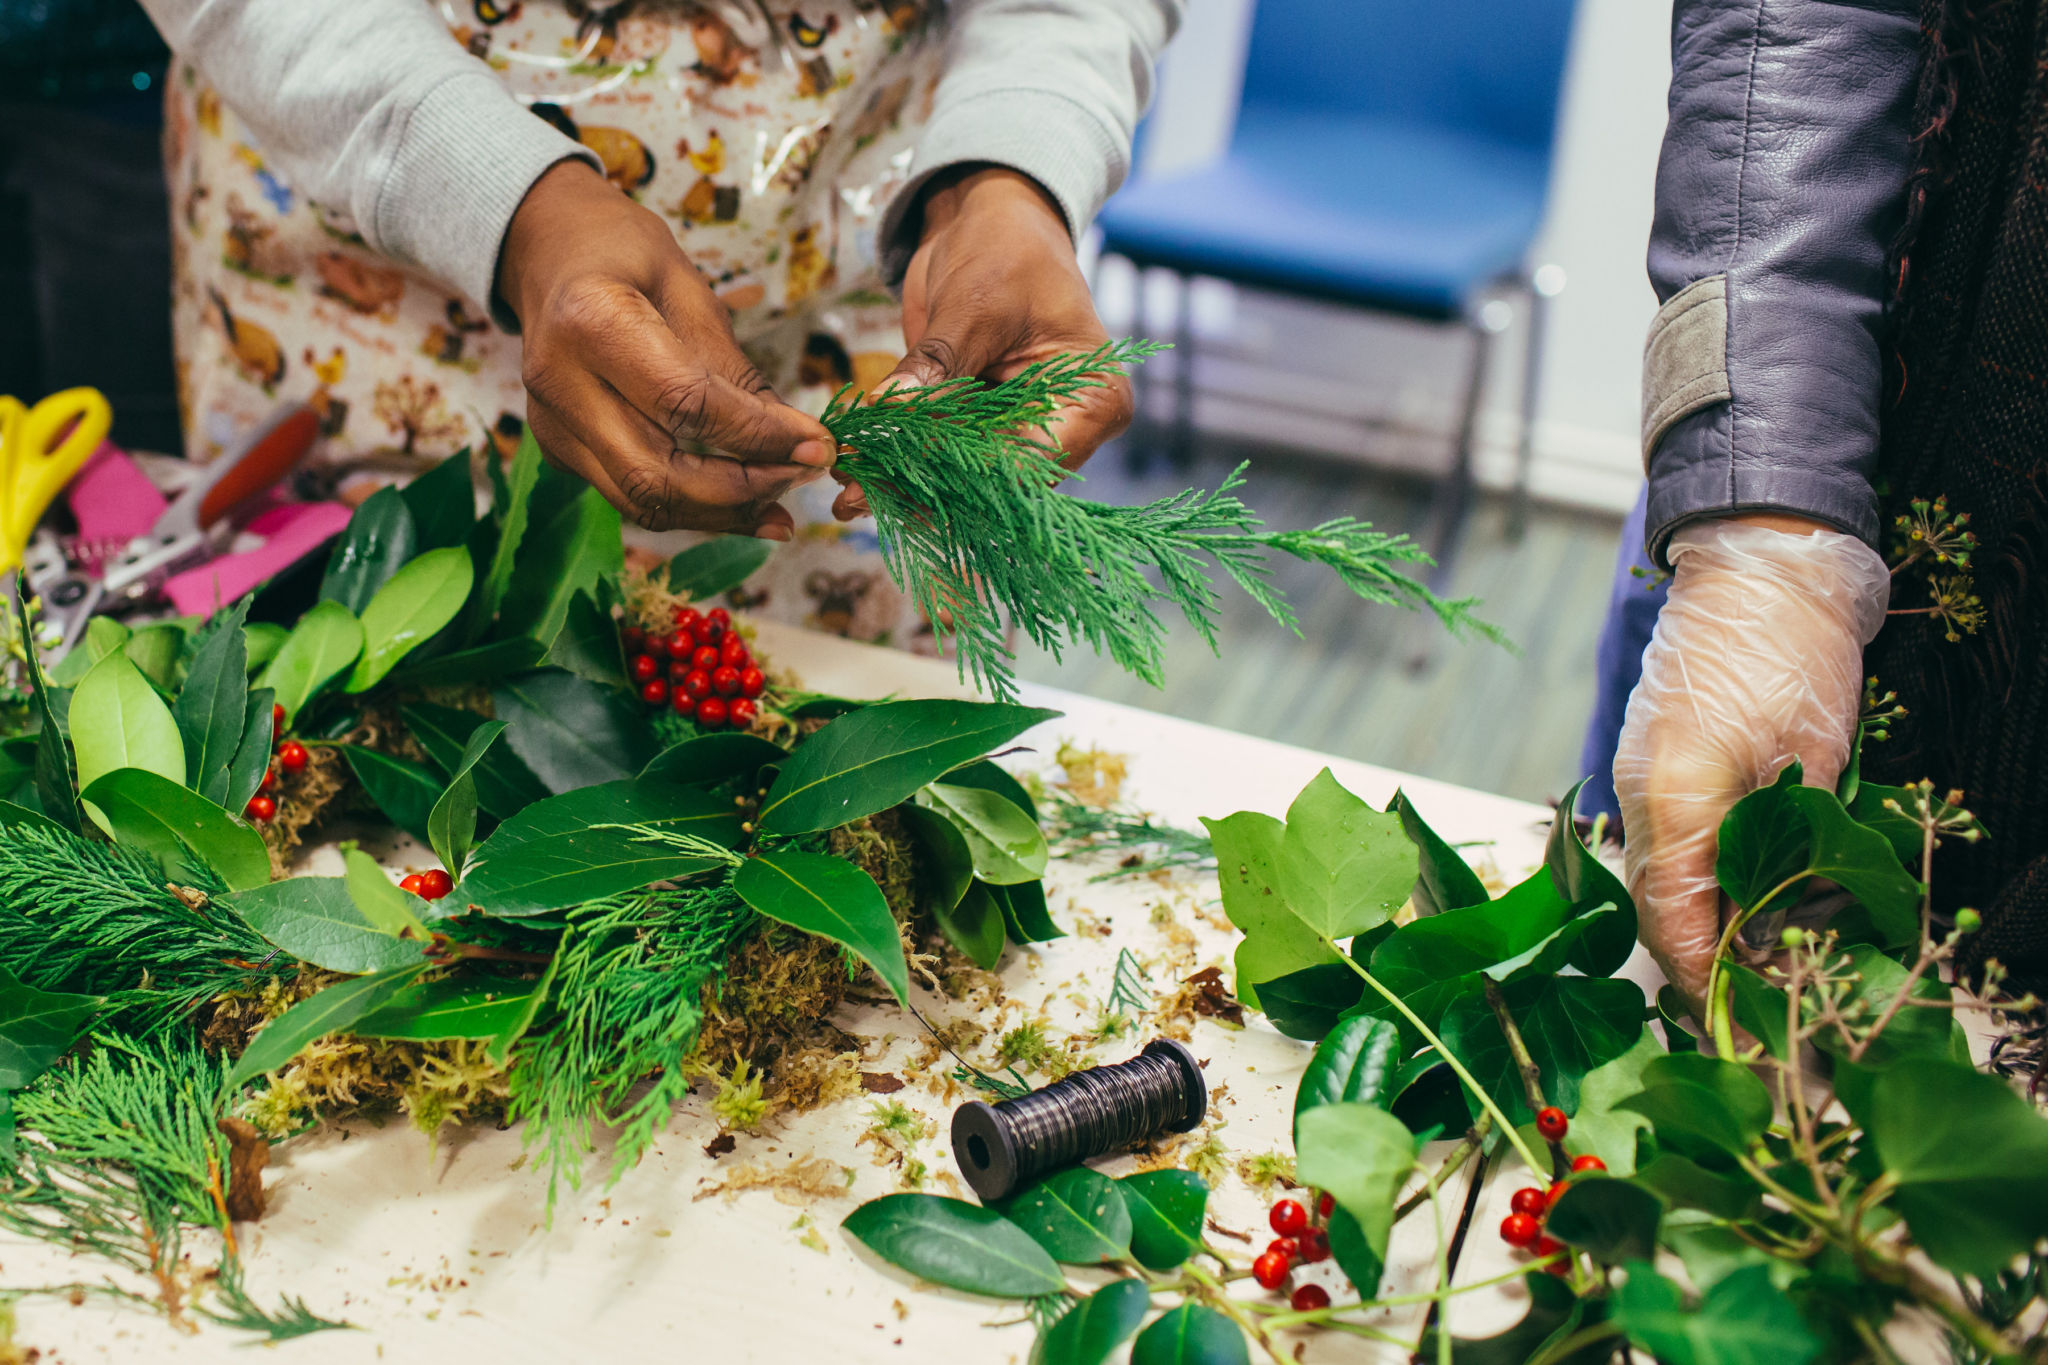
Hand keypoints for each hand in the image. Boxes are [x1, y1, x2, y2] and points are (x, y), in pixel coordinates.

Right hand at [497, 161, 833, 537]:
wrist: (551, 256)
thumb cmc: (625, 256)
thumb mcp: (691, 290)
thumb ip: (738, 371)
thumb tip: (801, 440)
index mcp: (591, 321)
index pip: (686, 404)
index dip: (759, 435)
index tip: (818, 444)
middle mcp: (559, 382)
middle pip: (658, 475)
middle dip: (743, 490)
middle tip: (803, 475)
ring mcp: (553, 425)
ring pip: (643, 502)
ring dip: (721, 514)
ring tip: (781, 506)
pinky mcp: (560, 451)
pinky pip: (633, 496)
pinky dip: (693, 508)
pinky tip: (742, 505)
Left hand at [833, 165, 1128, 519]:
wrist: (992, 218)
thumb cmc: (1006, 247)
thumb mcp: (973, 305)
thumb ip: (936, 365)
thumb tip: (888, 412)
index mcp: (1094, 402)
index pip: (1029, 463)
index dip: (961, 478)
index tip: (895, 479)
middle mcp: (1065, 426)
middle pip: (994, 481)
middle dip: (923, 488)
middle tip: (852, 497)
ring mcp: (1024, 428)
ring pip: (964, 477)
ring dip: (906, 483)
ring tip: (846, 492)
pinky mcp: (984, 423)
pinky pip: (945, 455)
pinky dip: (903, 461)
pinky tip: (857, 472)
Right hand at [1612, 515, 1890, 1012]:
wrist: (1762, 564)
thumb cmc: (1791, 654)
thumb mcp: (1809, 761)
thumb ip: (1784, 849)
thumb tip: (1771, 929)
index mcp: (1674, 798)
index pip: (1674, 921)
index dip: (1707, 985)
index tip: (1741, 1033)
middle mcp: (1643, 795)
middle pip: (1657, 908)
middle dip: (1701, 970)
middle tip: (1752, 1022)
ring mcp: (1643, 776)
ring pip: (1662, 878)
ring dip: (1701, 930)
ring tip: (1754, 973)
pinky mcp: (1658, 761)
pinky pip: (1669, 843)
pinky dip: (1702, 885)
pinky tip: (1745, 904)